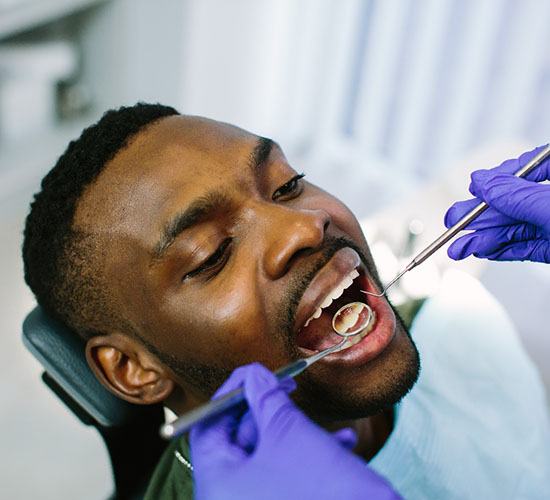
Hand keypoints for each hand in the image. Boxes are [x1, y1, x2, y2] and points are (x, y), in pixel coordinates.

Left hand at [190, 363, 400, 499]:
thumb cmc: (323, 491)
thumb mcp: (289, 433)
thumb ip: (265, 397)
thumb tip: (253, 375)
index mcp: (218, 484)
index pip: (207, 427)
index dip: (229, 394)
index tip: (252, 375)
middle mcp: (230, 498)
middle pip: (237, 439)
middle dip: (267, 410)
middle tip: (286, 387)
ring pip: (267, 453)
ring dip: (297, 431)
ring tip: (322, 421)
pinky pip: (285, 472)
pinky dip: (309, 453)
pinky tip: (341, 442)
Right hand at [445, 145, 549, 262]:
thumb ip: (519, 196)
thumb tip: (485, 182)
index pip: (532, 165)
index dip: (500, 175)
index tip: (474, 186)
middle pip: (516, 201)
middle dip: (482, 215)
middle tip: (454, 221)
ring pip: (517, 228)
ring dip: (485, 238)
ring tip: (459, 247)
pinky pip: (526, 247)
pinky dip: (503, 250)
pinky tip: (484, 250)